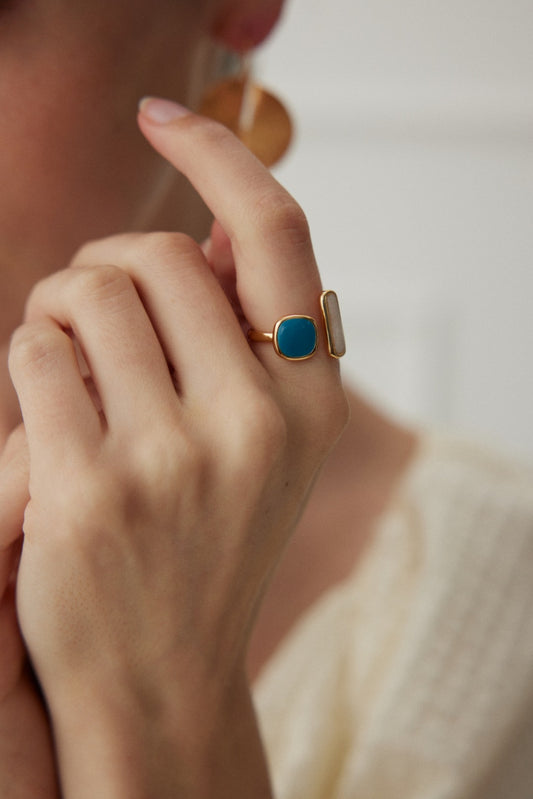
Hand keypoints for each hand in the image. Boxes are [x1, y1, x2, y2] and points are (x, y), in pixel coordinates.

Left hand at [9, 103, 347, 795]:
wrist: (164, 673)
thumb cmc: (208, 538)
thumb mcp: (263, 438)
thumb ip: (247, 331)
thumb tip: (210, 228)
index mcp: (311, 397)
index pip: (276, 232)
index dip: (218, 156)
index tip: (166, 119)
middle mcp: (257, 421)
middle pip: (153, 256)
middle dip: (104, 266)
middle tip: (88, 310)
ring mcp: (174, 459)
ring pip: (83, 294)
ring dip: (57, 308)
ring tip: (65, 357)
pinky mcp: (90, 490)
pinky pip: (32, 354)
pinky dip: (27, 360)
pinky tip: (43, 412)